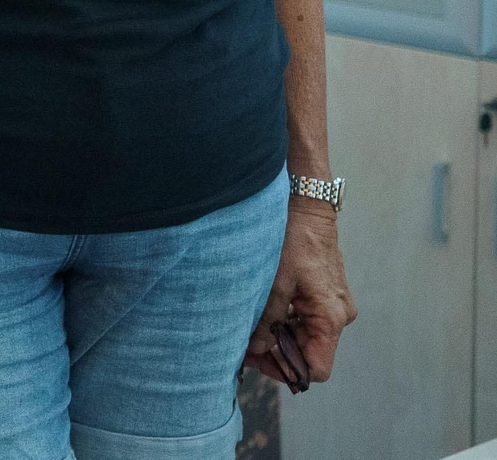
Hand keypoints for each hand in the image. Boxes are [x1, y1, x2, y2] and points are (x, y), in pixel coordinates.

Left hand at [243, 203, 356, 389]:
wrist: (307, 209)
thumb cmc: (294, 242)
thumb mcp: (275, 282)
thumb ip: (267, 320)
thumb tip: (257, 348)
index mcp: (330, 318)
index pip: (317, 367)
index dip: (288, 371)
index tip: (259, 361)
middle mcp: (337, 316)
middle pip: (309, 352)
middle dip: (277, 354)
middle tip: (243, 346)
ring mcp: (332, 304)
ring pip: (304, 335)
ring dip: (277, 336)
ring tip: (247, 328)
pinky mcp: (324, 294)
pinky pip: (305, 318)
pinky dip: (284, 320)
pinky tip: (261, 312)